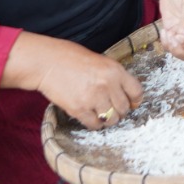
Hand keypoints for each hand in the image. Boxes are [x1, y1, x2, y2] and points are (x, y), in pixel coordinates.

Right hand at [1, 31, 143, 130]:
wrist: (47, 63)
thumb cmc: (72, 58)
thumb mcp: (100, 61)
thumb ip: (113, 76)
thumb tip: (124, 93)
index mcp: (115, 70)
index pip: (137, 91)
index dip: (135, 100)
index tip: (132, 103)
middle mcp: (107, 85)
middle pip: (124, 108)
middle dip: (120, 110)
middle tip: (112, 107)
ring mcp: (93, 98)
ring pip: (111, 120)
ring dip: (108, 118)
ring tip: (100, 112)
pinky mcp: (79, 109)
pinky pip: (95, 125)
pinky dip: (94, 123)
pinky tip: (90, 115)